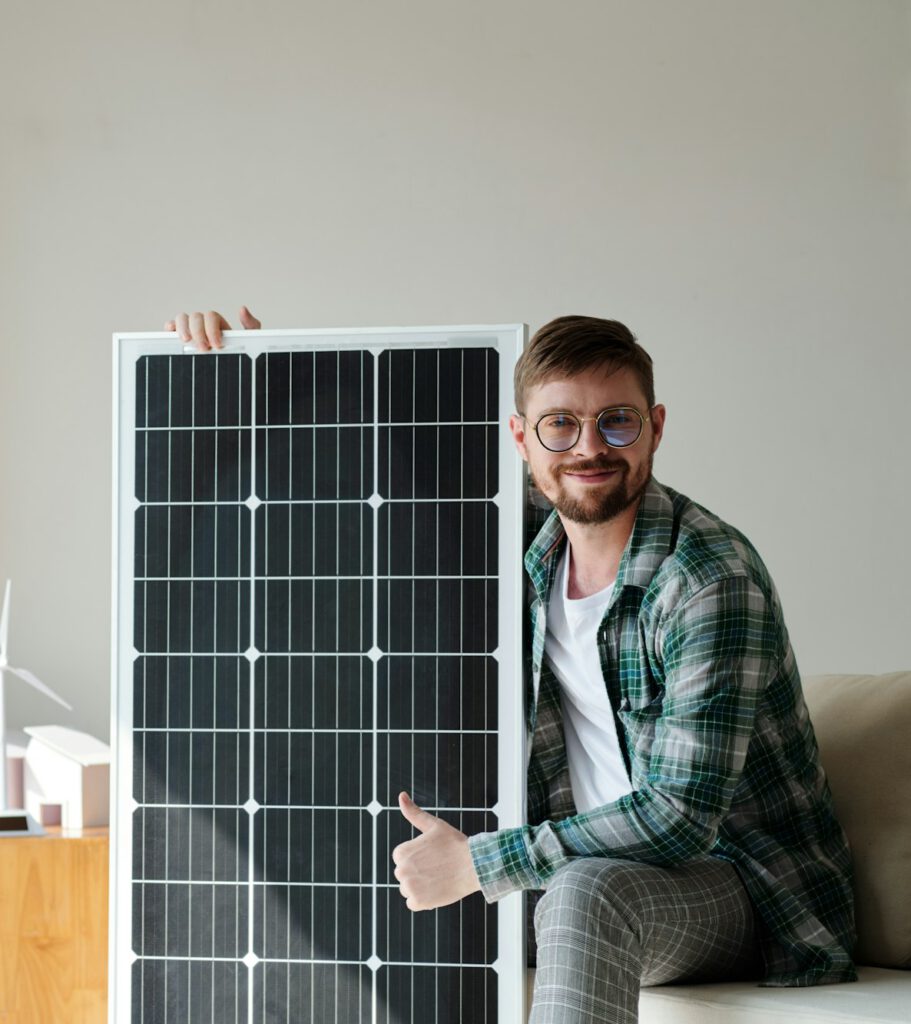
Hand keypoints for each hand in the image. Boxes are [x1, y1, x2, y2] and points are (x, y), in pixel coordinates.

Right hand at [164, 305, 261, 351]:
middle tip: (203, 348)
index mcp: (218, 323)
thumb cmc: (240, 353)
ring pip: (182, 318)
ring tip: (187, 341)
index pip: (211, 316)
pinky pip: (171, 326)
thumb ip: (251, 324)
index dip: (212, 328)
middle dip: (198, 332)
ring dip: (183, 328)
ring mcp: (190, 329)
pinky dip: (170, 328)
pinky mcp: (180, 337)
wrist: (234, 369)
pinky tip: (173, 335)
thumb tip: (242, 309)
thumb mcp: (250, 340)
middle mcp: (202, 323)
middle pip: (195, 317)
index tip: (217, 345)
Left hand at [391, 792, 480, 910]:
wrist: (474, 865)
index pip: (402, 858)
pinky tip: (436, 889)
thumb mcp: (433, 825)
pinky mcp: (418, 902)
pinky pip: (413, 903)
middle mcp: (401, 870)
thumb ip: (413, 812)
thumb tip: (401, 795)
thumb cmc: (454, 843)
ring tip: (438, 877)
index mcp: (401, 852)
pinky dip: (423, 899)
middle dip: (418, 871)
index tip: (432, 855)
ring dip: (420, 886)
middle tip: (437, 866)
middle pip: (404, 873)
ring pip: (408, 888)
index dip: (418, 856)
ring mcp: (409, 888)